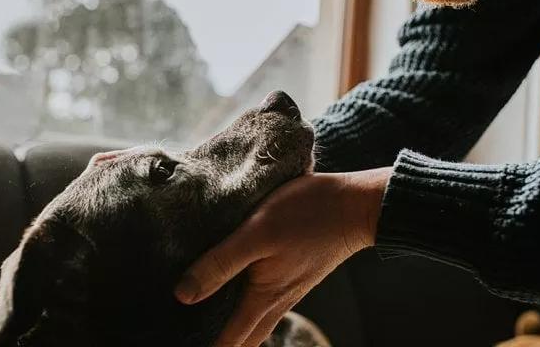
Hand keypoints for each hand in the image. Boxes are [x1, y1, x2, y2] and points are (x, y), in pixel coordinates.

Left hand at [174, 167, 391, 346]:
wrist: (355, 205)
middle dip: (221, 346)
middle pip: (244, 339)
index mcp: (264, 297)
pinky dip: (246, 308)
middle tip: (191, 338)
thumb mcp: (256, 233)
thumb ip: (221, 263)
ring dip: (233, 330)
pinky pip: (265, 303)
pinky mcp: (294, 275)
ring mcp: (288, 289)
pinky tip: (235, 293)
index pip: (230, 340)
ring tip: (206, 324)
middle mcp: (276, 300)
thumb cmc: (308, 214)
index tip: (184, 346)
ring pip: (255, 323)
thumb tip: (184, 295)